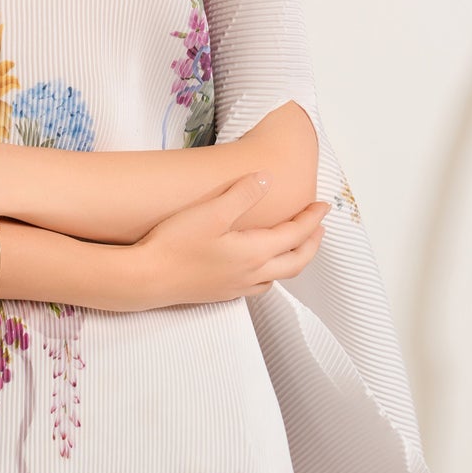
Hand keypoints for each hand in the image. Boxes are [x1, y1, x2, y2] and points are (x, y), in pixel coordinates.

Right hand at [131, 173, 329, 309]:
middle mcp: (252, 274)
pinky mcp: (221, 293)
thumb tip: (266, 179)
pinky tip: (259, 266)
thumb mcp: (211, 211)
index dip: (312, 219)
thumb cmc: (176, 244)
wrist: (148, 278)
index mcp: (254, 252)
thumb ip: (242, 194)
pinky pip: (260, 285)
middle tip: (319, 226)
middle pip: (296, 261)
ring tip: (295, 244)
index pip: (295, 235)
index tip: (323, 206)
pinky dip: (271, 273)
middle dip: (311, 242)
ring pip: (278, 276)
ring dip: (294, 259)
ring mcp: (237, 287)